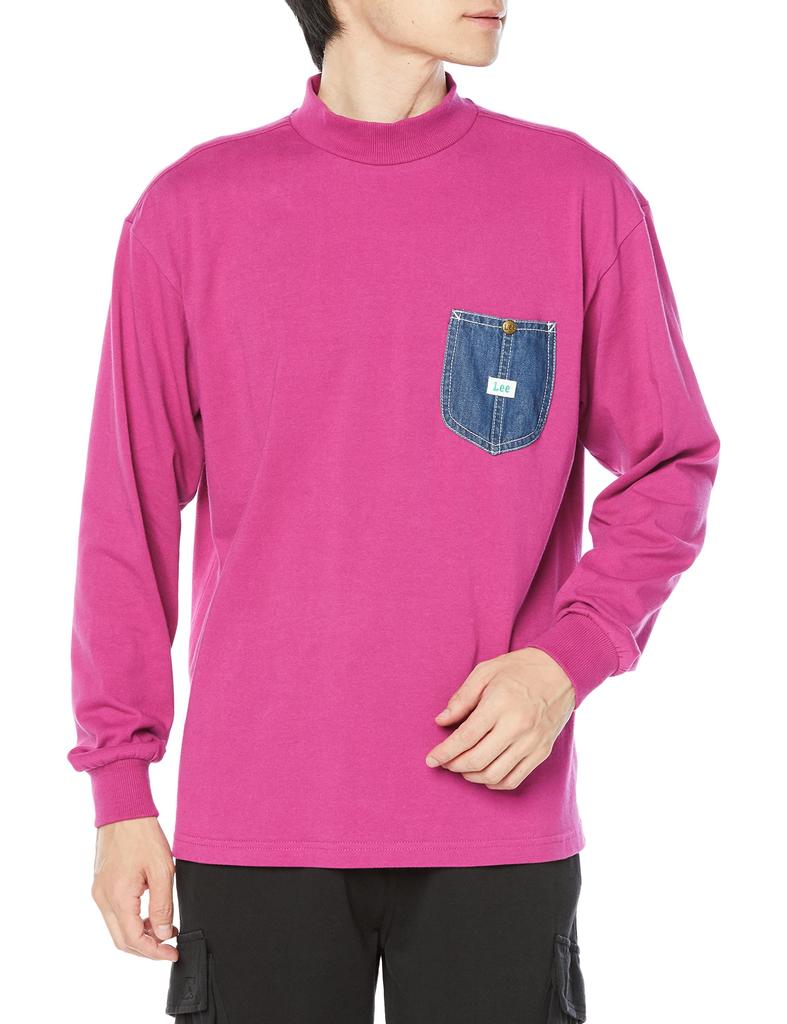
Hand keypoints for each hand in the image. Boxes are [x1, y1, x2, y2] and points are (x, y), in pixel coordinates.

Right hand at [91, 816, 178, 959]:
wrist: (123, 810)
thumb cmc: (143, 835)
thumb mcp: (162, 871)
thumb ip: (162, 906)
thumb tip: (162, 935)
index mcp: (117, 898)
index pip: (133, 940)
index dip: (154, 952)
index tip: (173, 953)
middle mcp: (103, 899)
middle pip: (122, 940)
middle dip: (146, 948)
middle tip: (169, 947)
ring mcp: (99, 892)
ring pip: (117, 928)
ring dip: (139, 934)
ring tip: (164, 929)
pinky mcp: (101, 884)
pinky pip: (114, 913)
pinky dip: (131, 920)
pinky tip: (150, 914)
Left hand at [425, 647, 576, 789]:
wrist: (561, 671)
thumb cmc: (519, 669)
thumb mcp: (485, 672)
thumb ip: (461, 698)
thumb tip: (441, 721)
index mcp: (500, 704)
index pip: (465, 737)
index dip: (444, 752)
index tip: (430, 759)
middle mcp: (517, 727)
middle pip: (477, 760)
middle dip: (454, 765)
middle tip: (444, 762)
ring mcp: (532, 742)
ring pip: (495, 775)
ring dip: (472, 777)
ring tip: (461, 768)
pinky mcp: (542, 752)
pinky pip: (515, 779)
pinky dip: (495, 783)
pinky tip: (484, 775)